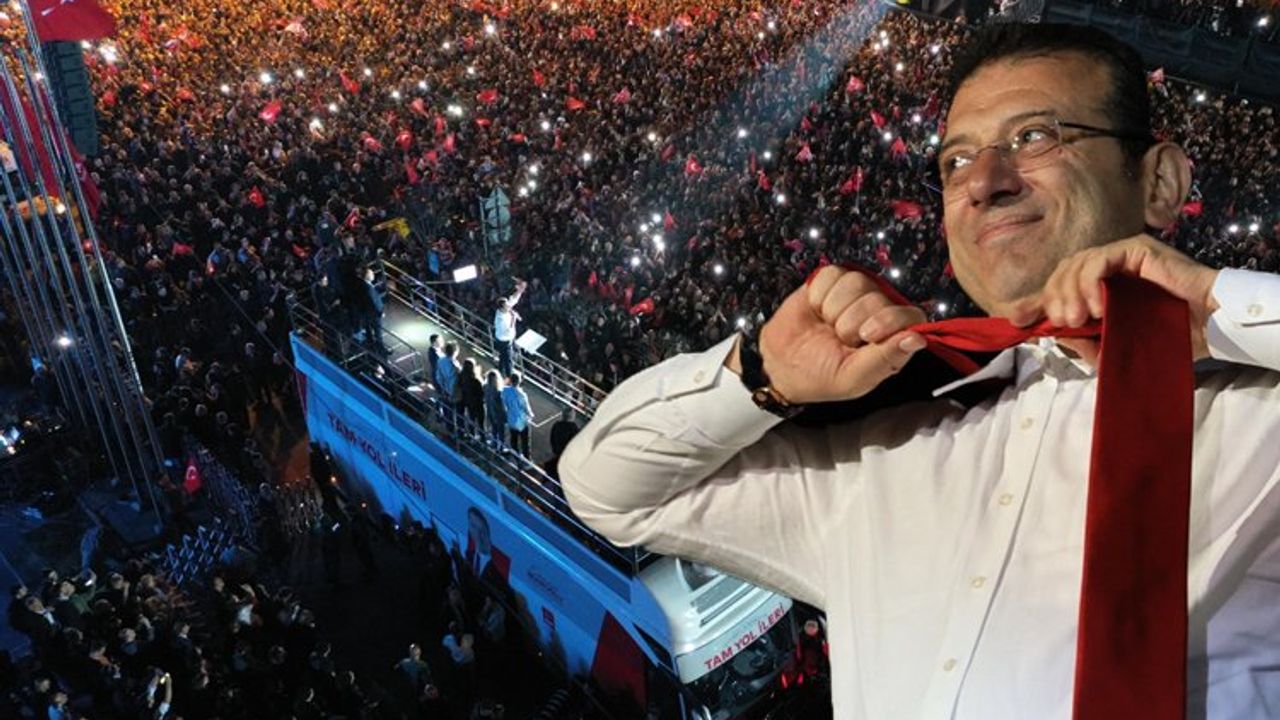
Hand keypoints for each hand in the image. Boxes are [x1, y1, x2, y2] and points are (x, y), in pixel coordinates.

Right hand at [738, 266, 927, 404]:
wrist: (781, 366)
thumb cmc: (821, 376)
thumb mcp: (854, 377)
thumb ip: (887, 358)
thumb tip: (918, 339)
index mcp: (892, 337)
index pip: (911, 315)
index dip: (890, 321)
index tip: (867, 337)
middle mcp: (878, 310)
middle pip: (877, 298)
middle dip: (851, 323)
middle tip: (839, 340)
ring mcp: (855, 293)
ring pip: (856, 282)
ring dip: (834, 310)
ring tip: (827, 326)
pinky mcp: (831, 280)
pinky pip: (832, 274)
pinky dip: (819, 296)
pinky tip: (817, 311)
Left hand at [1007, 234, 1219, 360]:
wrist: (1209, 329)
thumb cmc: (1166, 339)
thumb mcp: (1114, 348)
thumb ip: (1083, 341)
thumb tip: (1051, 333)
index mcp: (1101, 288)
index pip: (1059, 286)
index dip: (1037, 301)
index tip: (1019, 321)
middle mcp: (1108, 268)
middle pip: (1062, 271)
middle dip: (1053, 297)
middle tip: (1062, 323)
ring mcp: (1122, 255)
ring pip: (1076, 263)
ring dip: (1068, 291)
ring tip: (1075, 319)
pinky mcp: (1136, 249)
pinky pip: (1099, 258)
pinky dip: (1088, 280)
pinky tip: (1092, 305)